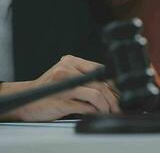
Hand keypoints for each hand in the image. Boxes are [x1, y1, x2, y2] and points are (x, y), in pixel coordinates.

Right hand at [0, 55, 119, 120]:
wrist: (26, 99)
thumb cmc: (49, 88)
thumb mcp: (66, 75)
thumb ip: (84, 76)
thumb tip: (110, 87)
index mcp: (70, 61)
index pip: (100, 70)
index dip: (112, 83)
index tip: (118, 93)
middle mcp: (67, 71)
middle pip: (100, 83)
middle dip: (112, 98)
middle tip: (117, 106)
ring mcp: (63, 86)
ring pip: (96, 94)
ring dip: (106, 106)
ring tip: (109, 111)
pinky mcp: (61, 102)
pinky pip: (86, 107)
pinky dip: (96, 112)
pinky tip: (98, 114)